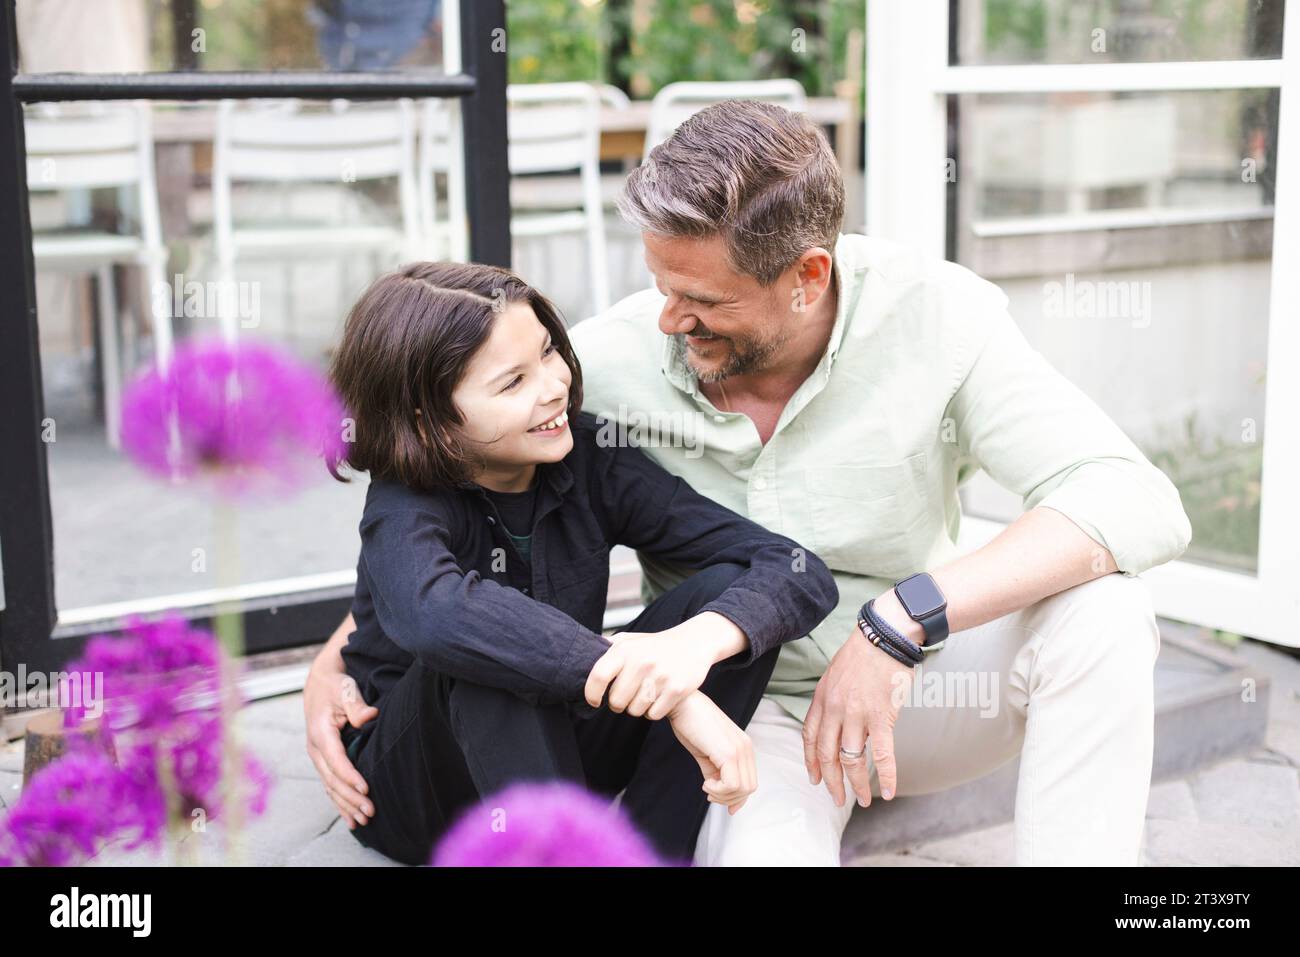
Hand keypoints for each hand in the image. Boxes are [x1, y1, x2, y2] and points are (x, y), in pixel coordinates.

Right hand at [304, 644, 378, 828]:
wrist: (319, 683)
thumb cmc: (335, 686)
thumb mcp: (346, 689)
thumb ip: (356, 705)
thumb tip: (369, 717)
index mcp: (320, 732)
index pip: (335, 760)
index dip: (350, 776)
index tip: (366, 788)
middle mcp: (315, 748)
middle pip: (332, 779)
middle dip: (351, 798)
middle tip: (370, 811)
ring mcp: (317, 757)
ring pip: (330, 787)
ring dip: (346, 805)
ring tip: (364, 821)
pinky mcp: (322, 761)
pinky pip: (330, 786)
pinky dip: (339, 803)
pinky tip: (350, 819)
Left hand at [584, 613, 743, 719]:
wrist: (693, 642)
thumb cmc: (655, 644)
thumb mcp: (630, 640)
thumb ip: (608, 649)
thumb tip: (582, 659)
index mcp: (626, 650)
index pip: (598, 676)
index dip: (591, 694)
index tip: (594, 701)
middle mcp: (642, 662)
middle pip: (617, 702)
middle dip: (619, 704)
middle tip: (627, 696)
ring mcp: (660, 676)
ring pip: (635, 711)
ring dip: (637, 708)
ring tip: (645, 694)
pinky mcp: (677, 689)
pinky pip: (654, 714)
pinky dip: (654, 711)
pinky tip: (658, 698)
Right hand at [666, 691, 756, 814]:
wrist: (681, 704)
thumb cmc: (690, 724)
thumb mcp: (707, 753)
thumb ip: (716, 773)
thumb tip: (721, 795)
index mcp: (744, 746)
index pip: (750, 781)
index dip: (735, 797)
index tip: (717, 798)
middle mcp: (746, 747)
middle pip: (749, 788)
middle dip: (727, 798)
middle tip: (709, 791)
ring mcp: (739, 749)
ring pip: (742, 789)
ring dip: (721, 795)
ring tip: (706, 785)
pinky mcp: (728, 752)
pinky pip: (731, 785)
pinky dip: (718, 790)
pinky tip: (706, 781)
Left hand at [803, 617, 914, 808]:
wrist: (884, 636)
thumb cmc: (862, 654)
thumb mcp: (834, 676)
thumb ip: (831, 701)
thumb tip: (837, 724)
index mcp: (822, 699)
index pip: (809, 738)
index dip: (811, 762)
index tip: (815, 779)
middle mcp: (834, 710)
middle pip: (827, 754)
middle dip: (832, 781)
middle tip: (837, 799)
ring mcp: (857, 715)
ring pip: (851, 759)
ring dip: (857, 784)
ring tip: (864, 800)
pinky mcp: (881, 717)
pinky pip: (882, 754)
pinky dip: (886, 775)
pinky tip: (889, 791)